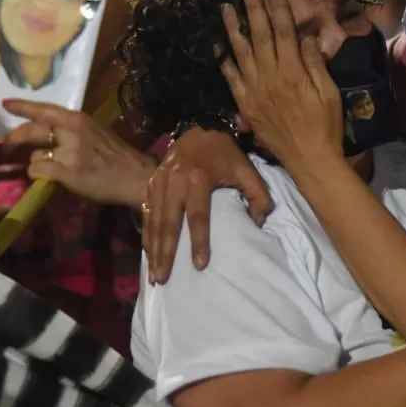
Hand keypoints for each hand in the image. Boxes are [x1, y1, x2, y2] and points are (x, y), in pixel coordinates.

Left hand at [3, 100, 154, 208]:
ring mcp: (69, 152)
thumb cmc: (117, 155)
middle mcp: (72, 131)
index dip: (23, 106)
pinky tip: (51, 180)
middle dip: (14, 138)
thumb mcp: (96, 132)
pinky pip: (38, 171)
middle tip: (7, 146)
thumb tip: (48, 134)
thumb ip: (73, 130)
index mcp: (78, 119)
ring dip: (37, 163)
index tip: (6, 104)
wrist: (136, 176)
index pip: (44, 109)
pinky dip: (39, 176)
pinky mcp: (67, 172)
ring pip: (35, 155)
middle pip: (31, 130)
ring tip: (50, 171)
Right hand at [144, 126, 273, 284]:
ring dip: (153, 249)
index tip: (199, 265)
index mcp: (198, 179)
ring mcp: (159, 183)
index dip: (199, 242)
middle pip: (168, 224)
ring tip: (155, 274)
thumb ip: (258, 196)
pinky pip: (147, 214)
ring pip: (154, 221)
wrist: (200, 128)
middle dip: (165, 254)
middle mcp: (174, 182)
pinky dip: (147, 235)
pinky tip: (148, 254)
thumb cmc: (225, 153)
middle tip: (164, 278)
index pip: (198, 217)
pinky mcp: (152, 184)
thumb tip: (257, 223)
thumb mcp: (247, 169)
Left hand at [219, 0, 343, 166]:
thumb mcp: (328, 92)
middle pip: (259, 36)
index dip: (277, 8)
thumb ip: (315, 64)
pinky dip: (224, 61)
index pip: (283, 32)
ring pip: (241, 53)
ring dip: (233, 28)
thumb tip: (305, 37)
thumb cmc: (325, 125)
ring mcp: (254, 91)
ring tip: (227, 7)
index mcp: (293, 72)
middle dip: (253, 9)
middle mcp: (270, 77)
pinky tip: (219, 46)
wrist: (309, 159)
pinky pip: (232, 79)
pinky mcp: (246, 105)